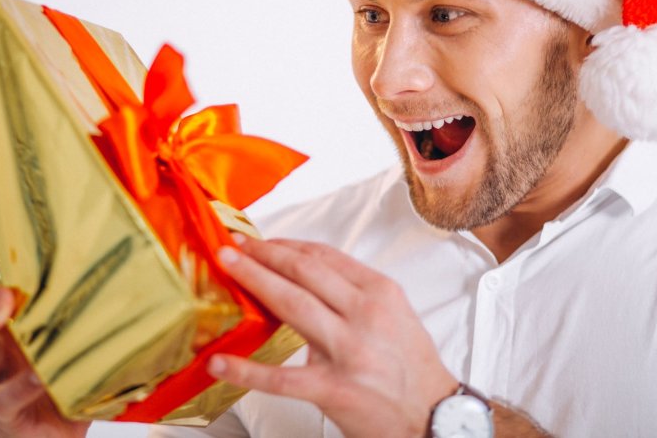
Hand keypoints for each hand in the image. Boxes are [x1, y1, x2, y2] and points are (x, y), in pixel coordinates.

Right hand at [0, 241, 89, 437]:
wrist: (57, 435)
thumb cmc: (66, 376)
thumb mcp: (69, 329)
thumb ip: (77, 296)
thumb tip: (112, 243)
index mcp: (4, 323)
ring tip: (4, 299)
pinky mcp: (8, 412)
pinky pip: (6, 396)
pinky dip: (19, 384)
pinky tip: (34, 373)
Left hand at [207, 236, 457, 437]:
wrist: (435, 417)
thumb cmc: (411, 367)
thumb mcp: (393, 315)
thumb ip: (353, 294)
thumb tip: (304, 277)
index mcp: (380, 293)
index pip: (324, 257)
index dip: (286, 245)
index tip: (261, 239)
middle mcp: (365, 315)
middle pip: (303, 272)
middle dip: (263, 253)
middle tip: (234, 245)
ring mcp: (349, 350)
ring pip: (292, 305)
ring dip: (254, 280)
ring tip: (228, 268)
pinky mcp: (334, 389)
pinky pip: (281, 377)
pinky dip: (246, 371)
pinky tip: (221, 363)